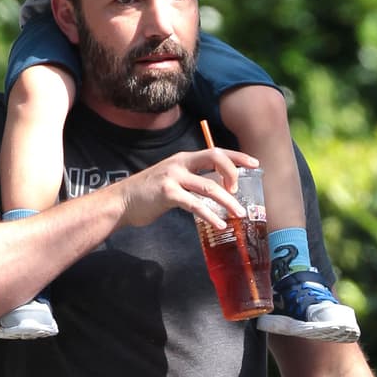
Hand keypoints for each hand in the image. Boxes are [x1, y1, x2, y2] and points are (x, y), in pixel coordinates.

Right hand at [122, 146, 258, 230]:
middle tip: (242, 190)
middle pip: (215, 159)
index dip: (237, 157)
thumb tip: (218, 190)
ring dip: (227, 201)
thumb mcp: (173, 180)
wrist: (122, 201)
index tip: (254, 163)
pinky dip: (210, 215)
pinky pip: (195, 204)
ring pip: (208, 186)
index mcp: (184, 159)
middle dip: (233, 172)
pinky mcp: (167, 194)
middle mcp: (180, 163)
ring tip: (239, 213)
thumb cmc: (150, 193)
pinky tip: (220, 224)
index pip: (215, 152)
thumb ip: (193, 181)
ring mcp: (173, 177)